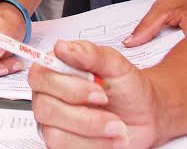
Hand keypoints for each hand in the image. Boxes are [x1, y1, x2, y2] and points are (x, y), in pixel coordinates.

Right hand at [30, 40, 162, 148]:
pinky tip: (110, 139)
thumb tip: (63, 47)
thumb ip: (90, 53)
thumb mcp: (116, 64)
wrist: (146, 114)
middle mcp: (47, 96)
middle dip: (84, 114)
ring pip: (55, 134)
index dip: (67, 86)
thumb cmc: (128, 88)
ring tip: (117, 127)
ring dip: (92, 132)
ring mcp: (53, 122)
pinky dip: (95, 146)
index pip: (40, 76)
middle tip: (109, 109)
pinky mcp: (62, 143)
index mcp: (54, 71)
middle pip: (45, 108)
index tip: (98, 87)